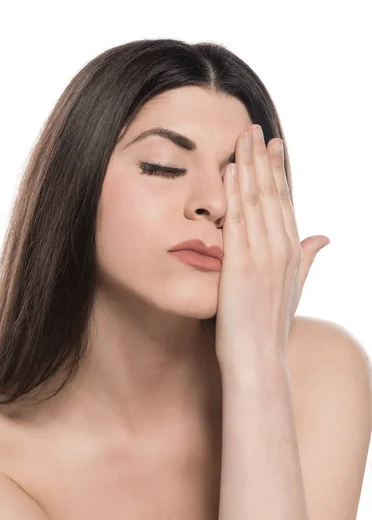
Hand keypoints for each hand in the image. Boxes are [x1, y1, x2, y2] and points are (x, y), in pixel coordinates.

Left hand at [215, 124, 329, 368]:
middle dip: (263, 158)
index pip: (284, 201)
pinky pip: (237, 221)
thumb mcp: (293, 289)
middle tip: (254, 127)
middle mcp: (281, 249)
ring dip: (249, 165)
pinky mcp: (241, 266)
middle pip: (273, 193)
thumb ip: (306, 258)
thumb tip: (324, 236)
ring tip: (241, 136)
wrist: (258, 359)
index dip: (278, 171)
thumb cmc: (270, 327)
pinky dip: (234, 192)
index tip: (272, 145)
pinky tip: (228, 169)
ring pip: (257, 200)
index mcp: (291, 252)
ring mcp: (262, 257)